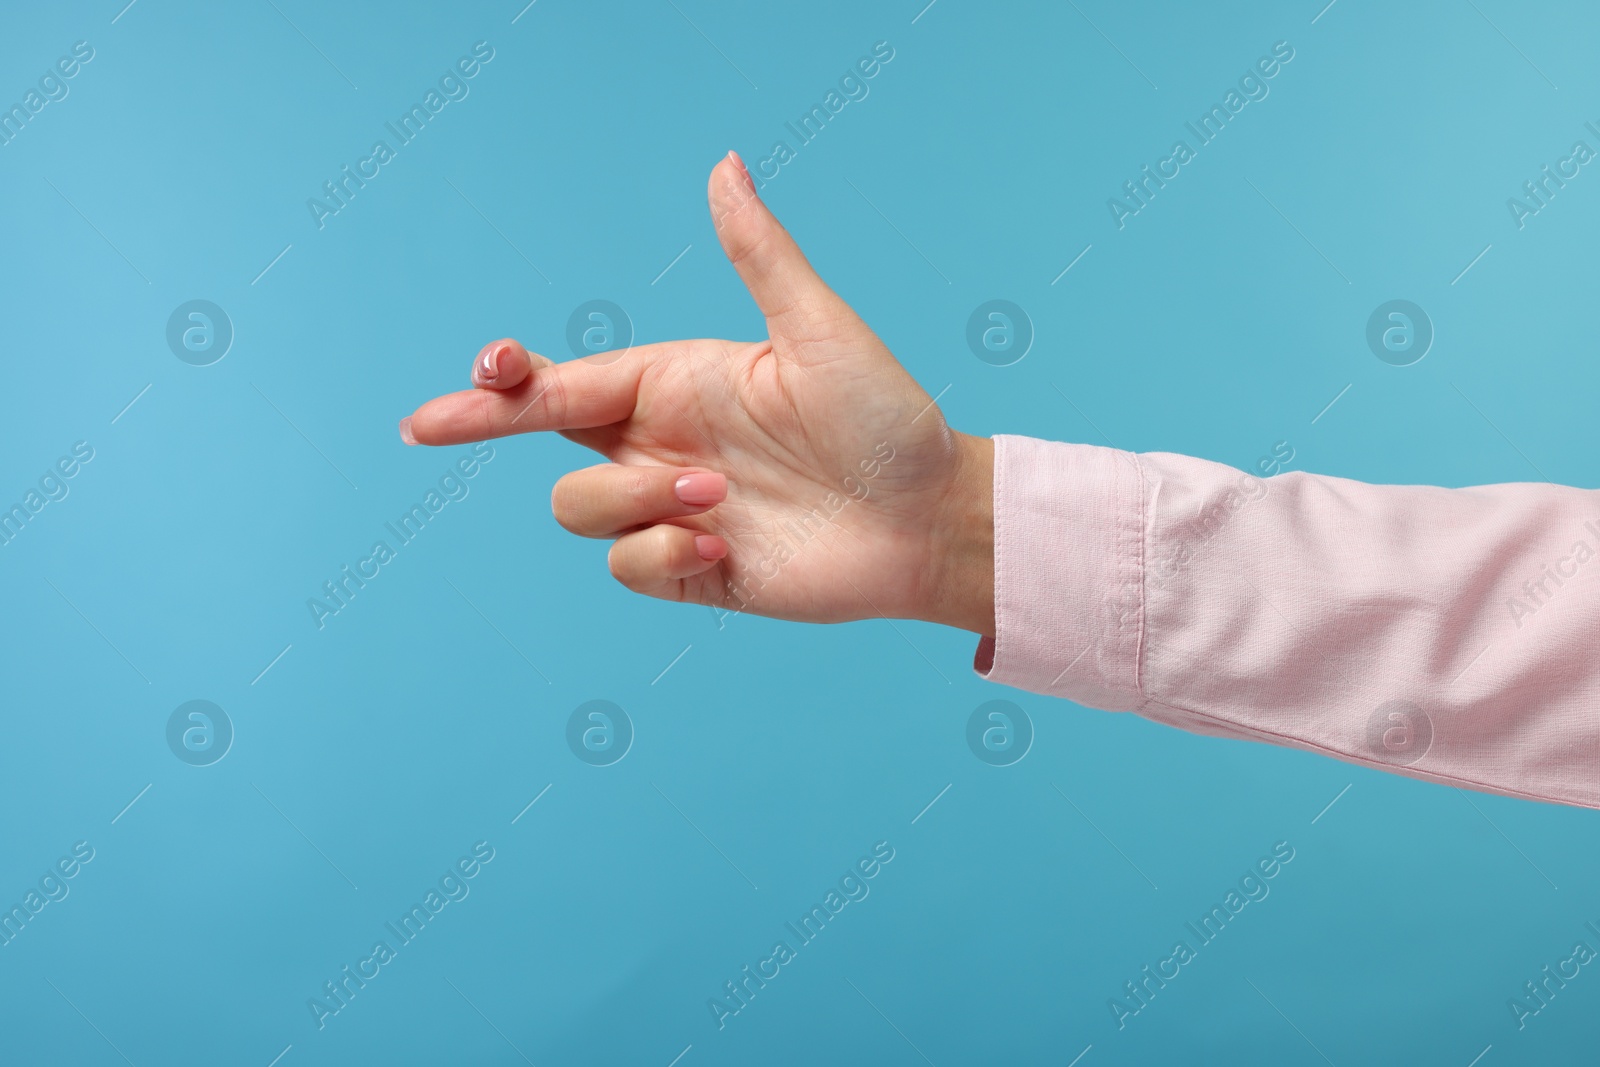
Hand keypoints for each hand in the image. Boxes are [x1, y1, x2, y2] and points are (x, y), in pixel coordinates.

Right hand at [400, 153, 993, 635]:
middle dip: (490, 425)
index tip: (475, 372)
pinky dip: (666, 553)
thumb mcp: (819, 330)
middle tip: (431, 423)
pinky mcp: (693, 568)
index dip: (502, 380)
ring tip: (723, 498)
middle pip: (543, 441)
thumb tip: (725, 165)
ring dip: (638, 500)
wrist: (927, 520)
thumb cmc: (886, 419)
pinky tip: (728, 543)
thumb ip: (759, 255)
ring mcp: (673, 509)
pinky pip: (629, 567)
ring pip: (581, 509)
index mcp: (677, 382)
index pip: (565, 380)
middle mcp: (663, 444)